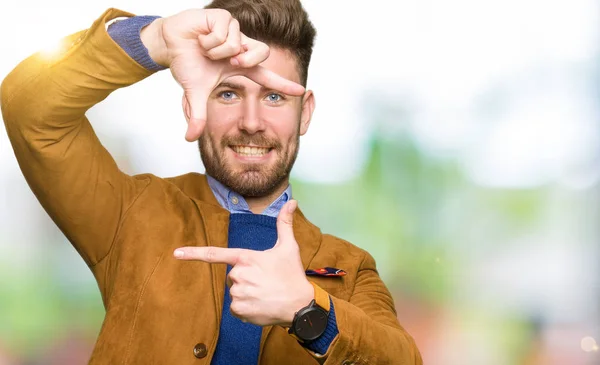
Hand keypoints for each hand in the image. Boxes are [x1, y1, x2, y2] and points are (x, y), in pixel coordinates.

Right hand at [141, 9, 305, 140]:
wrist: (170, 43)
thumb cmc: (187, 62)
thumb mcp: (195, 92)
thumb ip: (198, 115)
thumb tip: (191, 137)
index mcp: (241, 65)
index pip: (266, 77)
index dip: (283, 84)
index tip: (300, 91)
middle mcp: (242, 47)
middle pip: (262, 54)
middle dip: (244, 60)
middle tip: (226, 62)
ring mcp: (235, 31)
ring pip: (237, 45)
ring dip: (215, 51)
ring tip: (204, 49)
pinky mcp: (224, 18)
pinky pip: (224, 34)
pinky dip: (208, 40)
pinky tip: (201, 37)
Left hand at [173, 200, 313, 326]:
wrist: (299, 305)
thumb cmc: (292, 274)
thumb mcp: (289, 247)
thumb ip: (285, 223)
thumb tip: (292, 201)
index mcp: (246, 258)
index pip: (215, 254)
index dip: (193, 253)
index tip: (176, 253)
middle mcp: (238, 275)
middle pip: (233, 275)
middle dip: (246, 277)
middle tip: (265, 281)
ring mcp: (237, 293)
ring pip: (235, 291)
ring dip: (247, 293)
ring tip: (265, 293)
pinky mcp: (239, 310)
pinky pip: (236, 307)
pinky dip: (247, 307)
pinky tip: (261, 305)